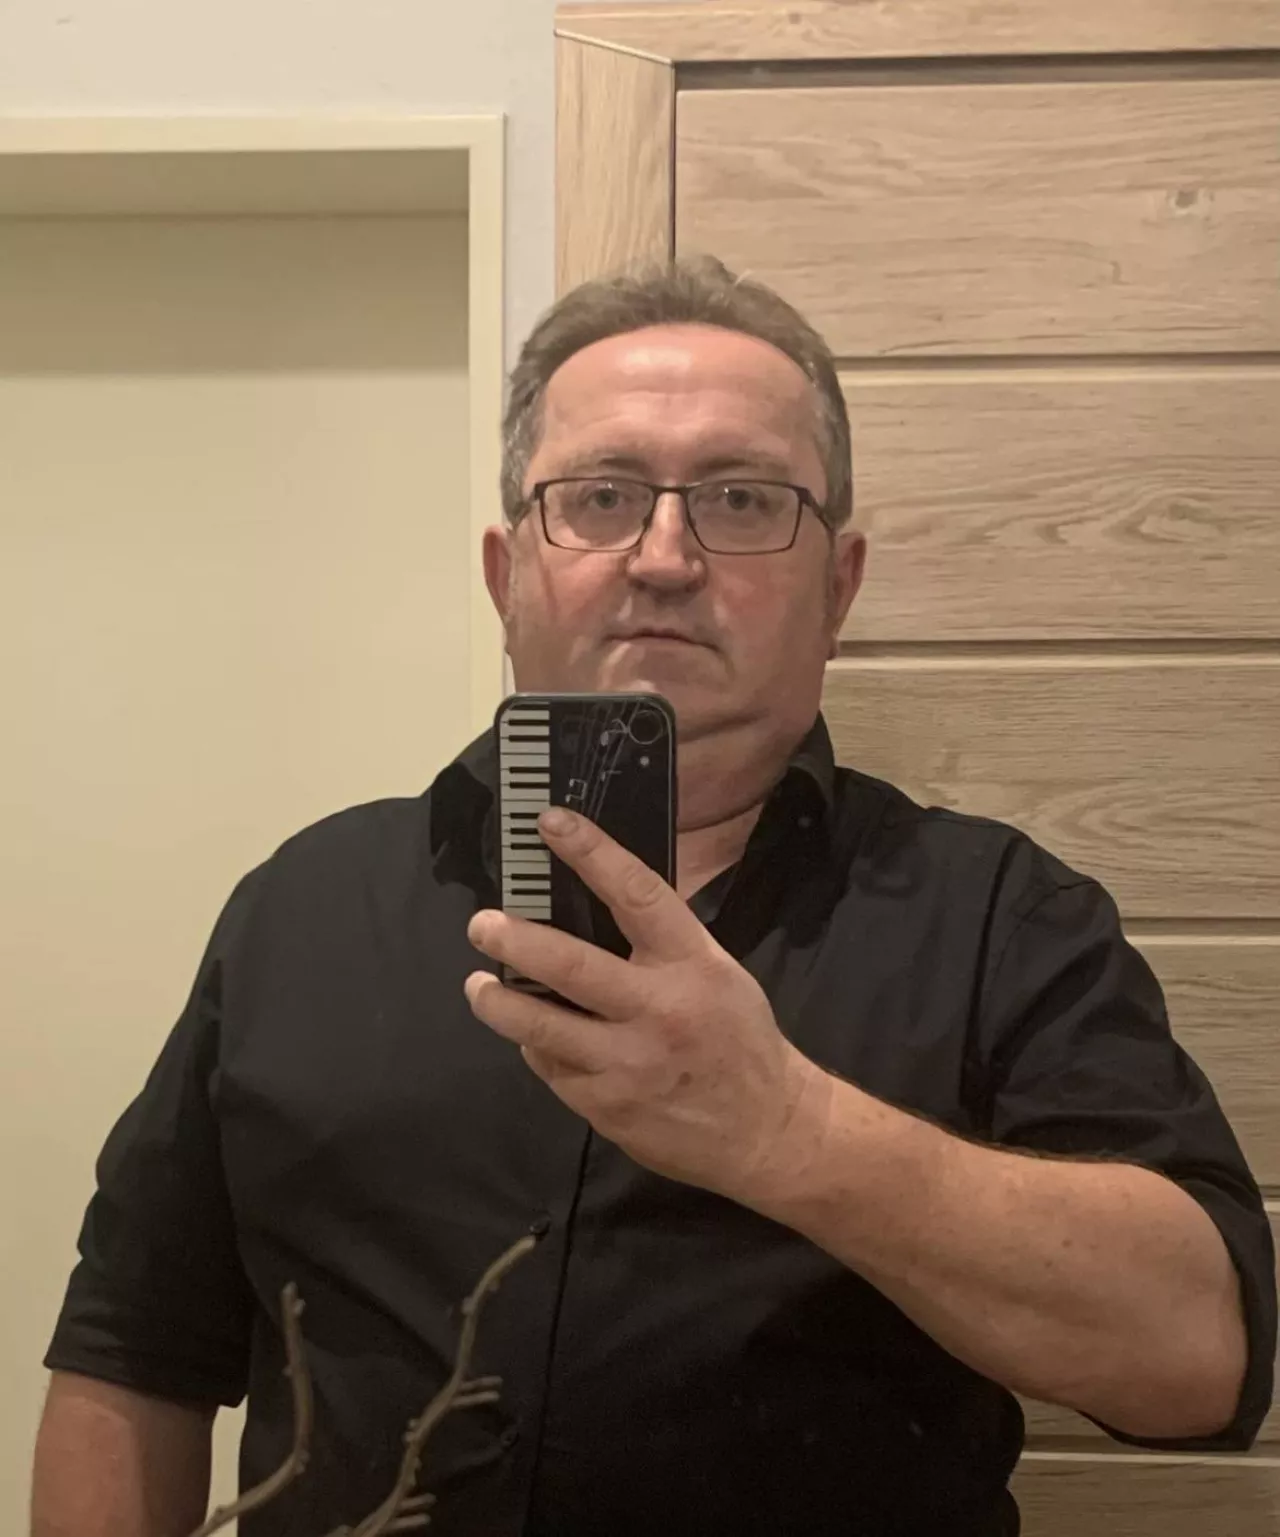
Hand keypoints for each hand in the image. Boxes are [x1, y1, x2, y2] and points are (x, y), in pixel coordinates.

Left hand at [464, 808, 829, 1206]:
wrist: (767, 1131)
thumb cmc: (738, 1040)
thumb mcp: (717, 974)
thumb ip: (662, 946)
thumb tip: (593, 907)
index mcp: (692, 964)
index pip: (636, 893)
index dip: (591, 853)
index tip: (551, 823)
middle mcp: (658, 1009)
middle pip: (569, 964)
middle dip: (514, 940)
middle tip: (482, 924)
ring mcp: (627, 1062)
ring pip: (541, 1025)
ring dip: (497, 1002)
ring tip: (477, 986)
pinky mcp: (606, 1106)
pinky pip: (552, 1066)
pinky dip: (536, 1045)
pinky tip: (531, 1035)